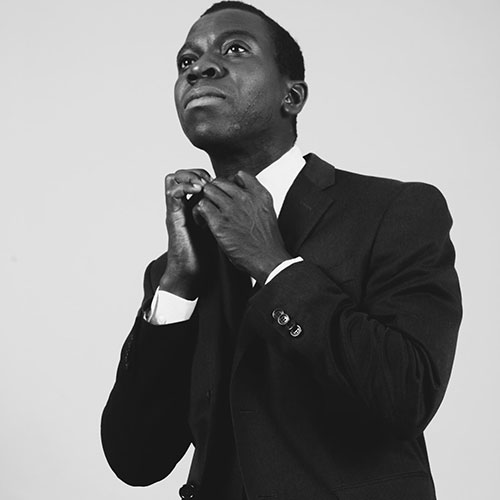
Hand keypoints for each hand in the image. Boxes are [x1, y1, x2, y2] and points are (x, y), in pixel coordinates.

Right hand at [161, 168, 212, 298]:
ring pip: (174, 178)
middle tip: (209, 180)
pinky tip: (197, 190)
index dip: (207, 175)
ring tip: (202, 183)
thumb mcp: (221, 228)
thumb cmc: (207, 254)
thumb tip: (242, 202)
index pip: (196, 179)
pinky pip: (172, 193)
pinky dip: (183, 186)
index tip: (221, 181)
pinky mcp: (173, 217)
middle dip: (198, 172)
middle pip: (184, 175)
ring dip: (189, 176)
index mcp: (195, 207)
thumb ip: (225, 214)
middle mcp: (184, 206)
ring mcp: (177, 210)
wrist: (192, 271)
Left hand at [193, 171, 290, 284]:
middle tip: (213, 205)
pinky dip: (199, 213)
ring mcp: (232, 209)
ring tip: (206, 214)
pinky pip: (202, 206)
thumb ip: (255, 200)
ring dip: (205, 200)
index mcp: (260, 194)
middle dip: (214, 192)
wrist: (268, 260)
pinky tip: (203, 222)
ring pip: (208, 190)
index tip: (227, 196)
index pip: (239, 175)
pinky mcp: (220, 223)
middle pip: (220, 181)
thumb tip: (241, 195)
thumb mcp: (267, 212)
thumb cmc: (267, 242)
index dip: (230, 183)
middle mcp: (246, 198)